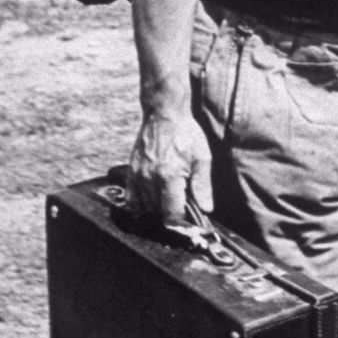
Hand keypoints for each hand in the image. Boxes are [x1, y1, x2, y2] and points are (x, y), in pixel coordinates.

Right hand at [125, 110, 211, 226]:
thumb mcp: (202, 157)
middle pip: (158, 214)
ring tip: (169, 199)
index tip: (189, 222)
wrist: (164, 114)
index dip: (181, 223)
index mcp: (169, 176)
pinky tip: (153, 199)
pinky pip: (132, 199)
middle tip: (182, 207)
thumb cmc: (186, 134)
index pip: (171, 214)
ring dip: (157, 210)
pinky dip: (141, 204)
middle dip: (171, 214)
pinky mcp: (131, 172)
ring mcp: (138, 176)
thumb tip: (206, 209)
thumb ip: (203, 186)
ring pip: (145, 208)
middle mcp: (150, 178)